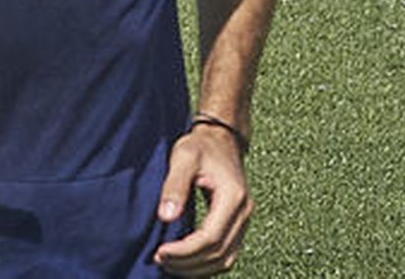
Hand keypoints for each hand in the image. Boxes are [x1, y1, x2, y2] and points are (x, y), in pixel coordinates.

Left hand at [153, 124, 252, 275]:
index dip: (185, 251)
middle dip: (189, 263)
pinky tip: (185, 261)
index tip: (161, 252)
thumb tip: (166, 218)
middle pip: (219, 254)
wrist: (220, 138)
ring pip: (225, 259)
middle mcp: (244, 212)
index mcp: (233, 197)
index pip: (211, 238)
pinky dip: (206, 263)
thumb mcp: (183, 157)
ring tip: (169, 263)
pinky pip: (226, 253)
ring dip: (198, 268)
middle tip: (160, 259)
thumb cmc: (201, 146)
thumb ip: (174, 186)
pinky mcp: (238, 223)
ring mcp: (244, 219)